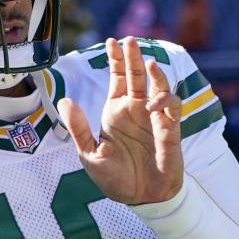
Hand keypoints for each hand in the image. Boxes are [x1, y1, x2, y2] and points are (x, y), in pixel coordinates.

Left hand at [57, 37, 182, 204]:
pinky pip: (172, 106)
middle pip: (137, 76)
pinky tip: (153, 104)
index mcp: (115, 112)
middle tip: (129, 40)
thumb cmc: (114, 178)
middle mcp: (136, 111)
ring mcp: (154, 118)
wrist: (139, 198)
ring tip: (148, 62)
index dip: (116, 60)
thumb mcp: (89, 154)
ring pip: (158, 86)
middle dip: (133, 58)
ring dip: (155, 74)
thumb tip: (66, 101)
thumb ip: (78, 128)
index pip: (117, 79)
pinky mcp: (170, 129)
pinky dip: (165, 100)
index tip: (112, 41)